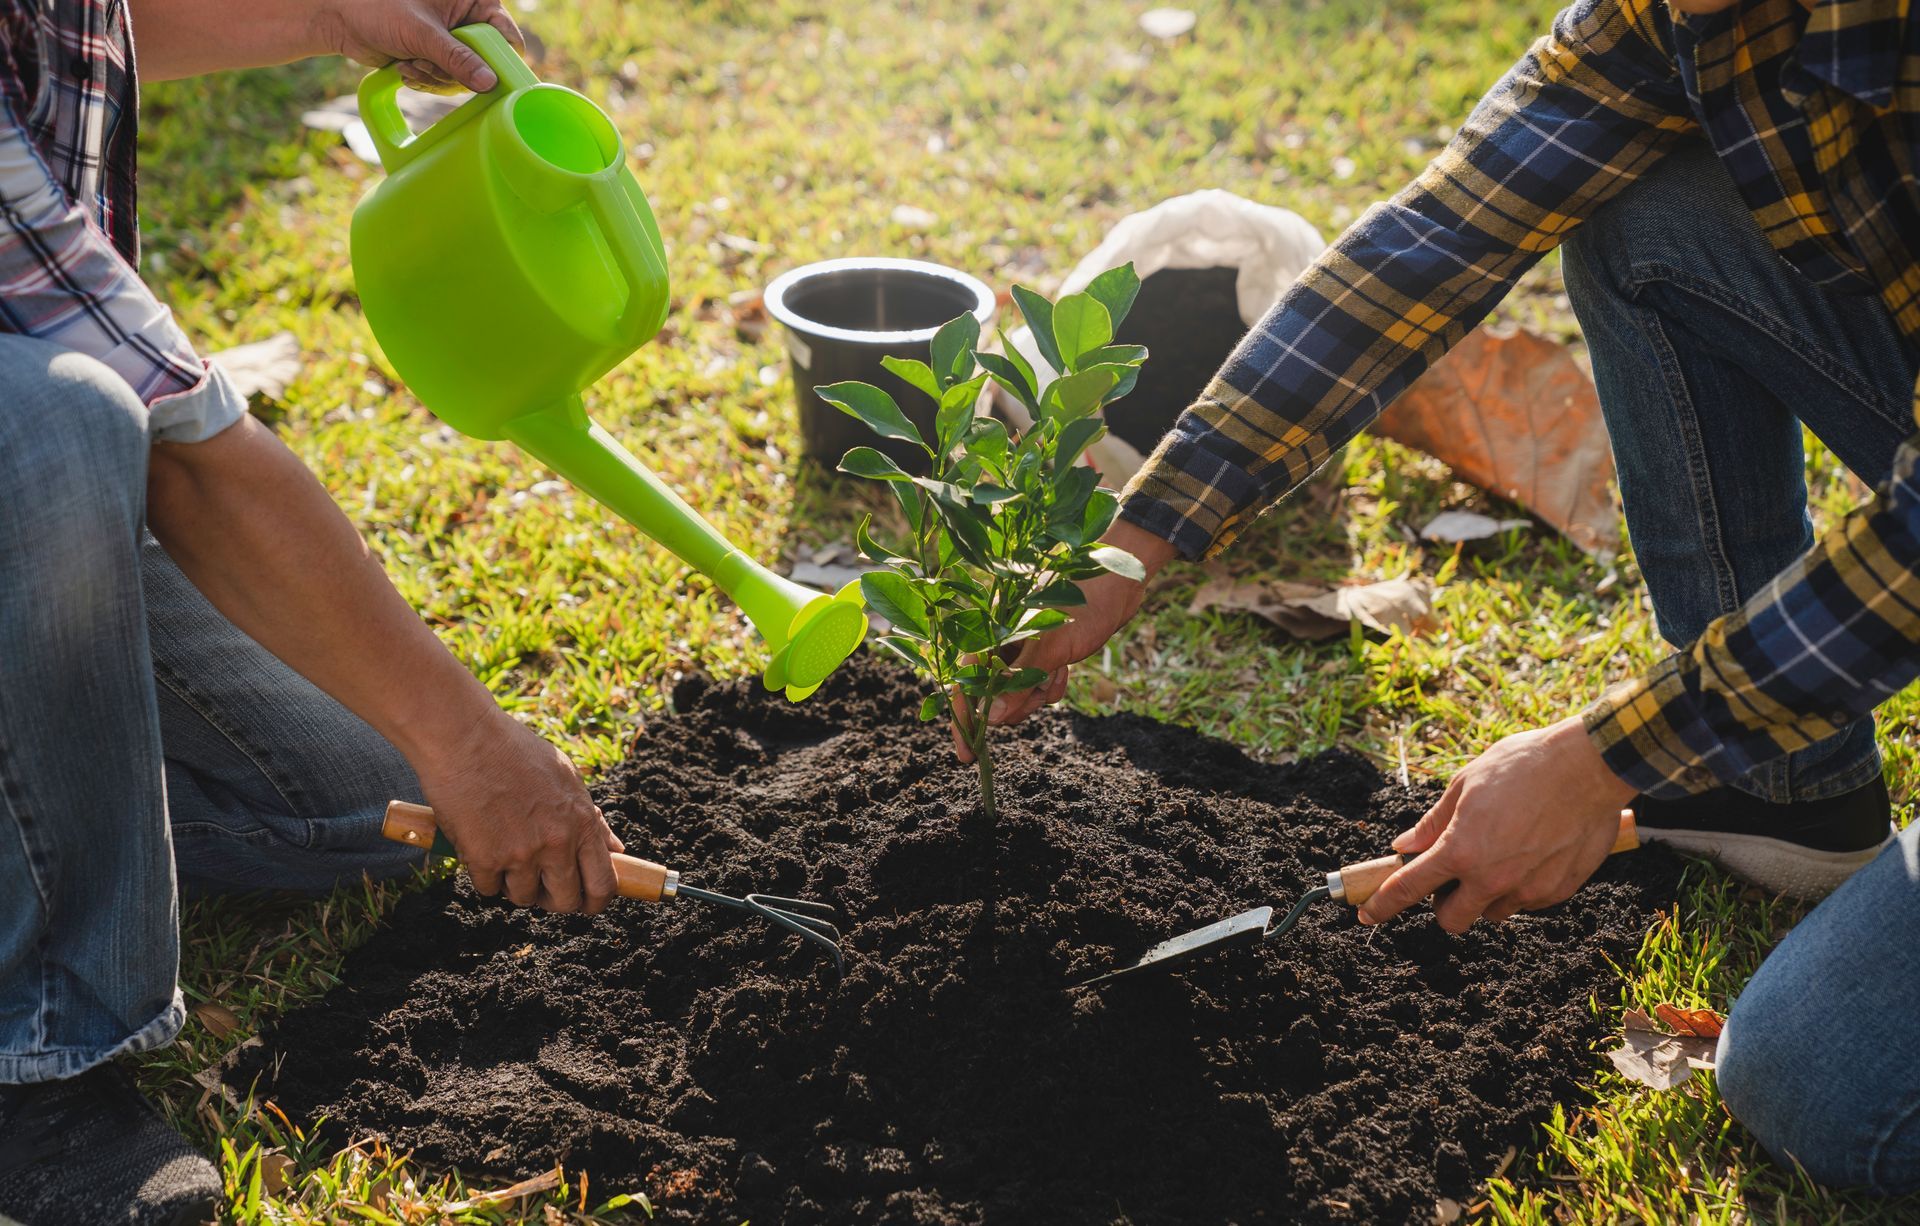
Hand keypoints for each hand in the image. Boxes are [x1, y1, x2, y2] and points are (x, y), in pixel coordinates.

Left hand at [311, 0, 524, 92]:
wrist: (341, 20)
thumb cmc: (377, 9)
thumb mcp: (421, 33)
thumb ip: (457, 58)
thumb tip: (489, 82)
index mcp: (473, 0)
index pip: (506, 36)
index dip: (498, 59)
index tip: (486, 77)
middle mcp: (467, 19)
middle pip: (485, 63)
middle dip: (452, 70)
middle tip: (425, 62)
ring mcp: (453, 41)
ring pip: (464, 77)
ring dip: (434, 77)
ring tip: (409, 62)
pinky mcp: (438, 58)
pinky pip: (447, 82)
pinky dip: (426, 81)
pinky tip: (405, 68)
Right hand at [412, 710, 623, 912]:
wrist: (466, 738)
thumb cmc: (516, 752)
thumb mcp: (568, 778)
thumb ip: (591, 819)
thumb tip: (615, 849)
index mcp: (582, 822)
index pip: (603, 884)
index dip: (596, 901)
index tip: (586, 902)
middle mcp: (557, 843)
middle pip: (565, 902)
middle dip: (554, 899)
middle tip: (542, 885)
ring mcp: (520, 854)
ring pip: (524, 898)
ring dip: (516, 885)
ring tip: (507, 855)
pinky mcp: (484, 859)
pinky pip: (490, 889)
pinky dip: (486, 876)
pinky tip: (482, 848)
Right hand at [951, 519, 1176, 760]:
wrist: (1119, 581)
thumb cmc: (1083, 604)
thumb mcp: (1049, 647)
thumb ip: (1017, 682)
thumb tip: (992, 719)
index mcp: (989, 630)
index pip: (964, 682)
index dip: (964, 720)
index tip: (968, 755)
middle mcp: (999, 639)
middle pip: (991, 694)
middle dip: (1014, 703)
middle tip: (1037, 696)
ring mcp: (1021, 646)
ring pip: (1016, 693)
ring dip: (1037, 694)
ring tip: (1058, 671)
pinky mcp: (1042, 652)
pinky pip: (1038, 685)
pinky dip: (1051, 686)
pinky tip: (1067, 669)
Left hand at [1356, 717, 1635, 931]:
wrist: (1589, 767)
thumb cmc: (1522, 767)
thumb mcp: (1465, 785)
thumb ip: (1433, 823)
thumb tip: (1405, 846)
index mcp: (1461, 850)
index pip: (1408, 889)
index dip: (1382, 906)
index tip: (1367, 915)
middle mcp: (1492, 878)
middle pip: (1452, 920)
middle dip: (1444, 905)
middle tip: (1452, 877)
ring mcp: (1527, 889)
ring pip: (1492, 912)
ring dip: (1485, 895)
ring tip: (1501, 853)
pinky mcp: (1559, 891)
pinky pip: (1527, 902)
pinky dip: (1520, 887)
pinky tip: (1531, 853)